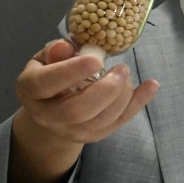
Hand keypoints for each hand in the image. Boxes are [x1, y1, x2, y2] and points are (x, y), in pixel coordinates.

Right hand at [10, 40, 159, 182]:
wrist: (51, 112)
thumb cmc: (50, 77)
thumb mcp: (45, 60)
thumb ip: (55, 53)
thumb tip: (66, 46)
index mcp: (31, 91)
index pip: (46, 84)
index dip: (71, 71)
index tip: (96, 60)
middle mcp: (49, 116)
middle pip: (78, 111)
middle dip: (105, 89)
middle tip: (120, 69)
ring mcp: (73, 130)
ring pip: (102, 119)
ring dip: (122, 94)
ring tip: (124, 73)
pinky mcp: (96, 135)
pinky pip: (120, 121)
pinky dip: (139, 102)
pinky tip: (152, 85)